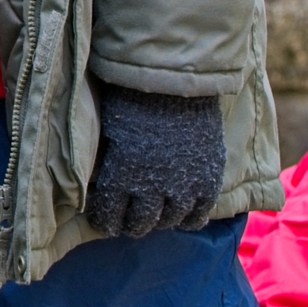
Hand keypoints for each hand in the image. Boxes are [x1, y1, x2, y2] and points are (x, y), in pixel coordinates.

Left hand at [84, 86, 224, 237]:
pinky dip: (189, 220)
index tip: (104, 222)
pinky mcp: (209, 180)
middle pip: (140, 224)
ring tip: (155, 218)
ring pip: (169, 222)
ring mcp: (184, 186)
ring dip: (159, 222)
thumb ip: (106, 160)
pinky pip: (200, 214)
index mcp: (122, 174)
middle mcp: (153, 187)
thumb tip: (98, 180)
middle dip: (130, 226)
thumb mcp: (108, 128)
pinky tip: (182, 218)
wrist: (178, 80)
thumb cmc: (133, 96)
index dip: (105, 222)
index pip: (110, 215)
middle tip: (128, 223)